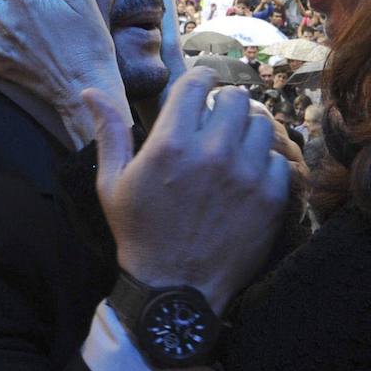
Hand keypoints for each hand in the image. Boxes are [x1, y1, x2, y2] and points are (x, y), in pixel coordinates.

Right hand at [86, 68, 290, 313]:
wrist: (175, 290)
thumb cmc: (139, 234)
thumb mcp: (112, 183)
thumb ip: (109, 132)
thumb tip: (92, 92)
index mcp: (171, 143)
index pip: (199, 81)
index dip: (201, 80)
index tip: (201, 89)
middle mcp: (212, 152)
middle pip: (236, 97)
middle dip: (225, 104)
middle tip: (217, 122)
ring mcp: (246, 174)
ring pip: (262, 123)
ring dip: (247, 130)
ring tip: (234, 147)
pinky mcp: (270, 198)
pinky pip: (278, 160)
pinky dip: (265, 164)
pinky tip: (248, 177)